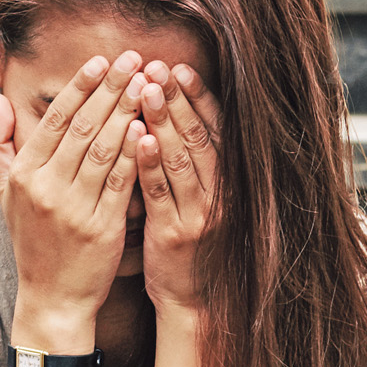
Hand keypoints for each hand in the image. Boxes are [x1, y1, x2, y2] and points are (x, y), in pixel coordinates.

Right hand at [0, 49, 142, 347]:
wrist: (52, 298)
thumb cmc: (32, 241)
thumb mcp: (4, 193)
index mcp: (24, 175)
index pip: (55, 120)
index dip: (80, 87)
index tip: (102, 61)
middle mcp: (47, 189)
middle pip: (84, 127)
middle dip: (111, 89)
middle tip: (134, 59)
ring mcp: (75, 208)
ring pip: (106, 149)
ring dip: (129, 112)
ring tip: (148, 84)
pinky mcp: (102, 228)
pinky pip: (123, 181)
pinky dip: (137, 152)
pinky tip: (151, 127)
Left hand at [131, 63, 220, 315]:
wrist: (194, 300)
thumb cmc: (190, 243)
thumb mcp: (199, 199)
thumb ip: (191, 161)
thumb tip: (173, 115)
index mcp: (227, 181)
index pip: (214, 129)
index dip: (198, 97)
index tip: (180, 67)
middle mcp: (220, 193)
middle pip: (199, 136)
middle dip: (178, 99)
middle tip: (157, 67)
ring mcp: (200, 213)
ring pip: (182, 159)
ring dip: (164, 121)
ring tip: (146, 89)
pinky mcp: (175, 233)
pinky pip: (161, 192)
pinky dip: (151, 163)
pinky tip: (139, 138)